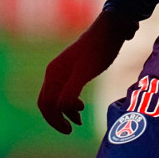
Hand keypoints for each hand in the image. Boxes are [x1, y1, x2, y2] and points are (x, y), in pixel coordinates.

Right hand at [37, 9, 137, 133]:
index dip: (54, 120)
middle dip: (58, 117)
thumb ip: (70, 91)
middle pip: (48, 101)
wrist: (113, 27)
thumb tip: (60, 108)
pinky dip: (71, 100)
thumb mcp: (86, 71)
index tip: (69, 130)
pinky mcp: (76, 66)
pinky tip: (81, 104)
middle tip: (73, 128)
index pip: (45, 104)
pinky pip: (66, 89)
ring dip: (66, 110)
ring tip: (80, 117)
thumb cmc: (100, 49)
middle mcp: (55, 70)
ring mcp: (64, 68)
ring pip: (57, 96)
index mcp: (53, 73)